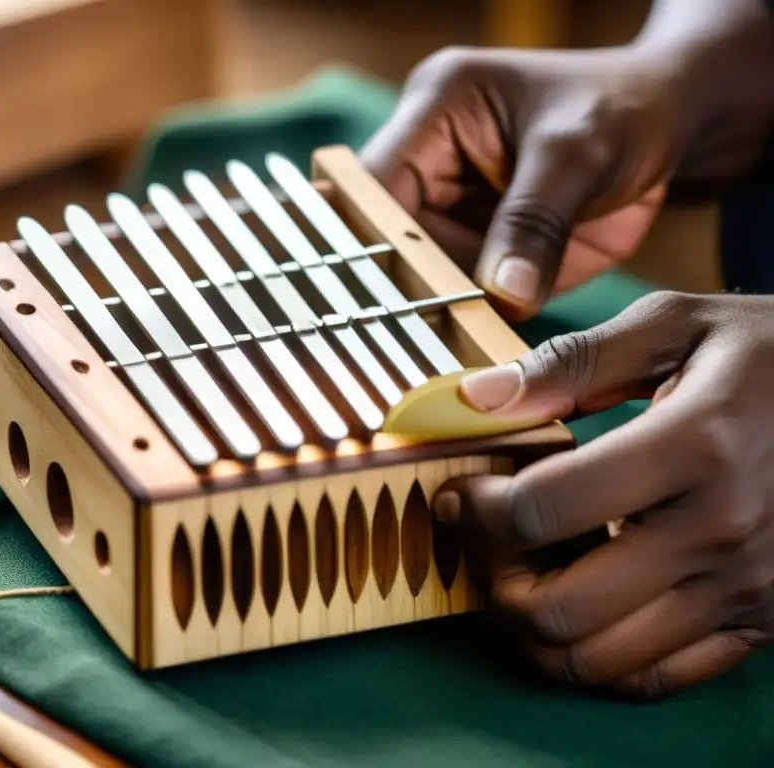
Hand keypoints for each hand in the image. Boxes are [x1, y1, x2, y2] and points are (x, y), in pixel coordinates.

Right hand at [361, 20, 773, 320]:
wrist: (670, 125)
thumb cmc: (622, 107)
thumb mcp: (578, 153)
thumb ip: (535, 222)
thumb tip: (503, 296)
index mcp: (435, 112)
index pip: (373, 186)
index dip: (366, 242)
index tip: (378, 300)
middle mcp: (430, 163)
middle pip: (387, 238)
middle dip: (399, 290)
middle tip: (407, 346)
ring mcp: (453, 210)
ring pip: (418, 275)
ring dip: (430, 316)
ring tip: (434, 361)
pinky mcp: (480, 249)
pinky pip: (460, 294)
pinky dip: (466, 326)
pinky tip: (470, 356)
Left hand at [434, 290, 773, 699]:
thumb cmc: (770, 355)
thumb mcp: (676, 325)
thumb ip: (571, 362)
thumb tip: (474, 398)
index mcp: (695, 445)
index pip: (541, 508)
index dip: (478, 506)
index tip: (464, 489)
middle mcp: (721, 532)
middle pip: (558, 607)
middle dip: (493, 577)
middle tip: (484, 540)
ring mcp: (746, 589)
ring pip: (596, 661)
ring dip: (534, 627)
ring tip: (526, 573)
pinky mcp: (762, 623)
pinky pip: (654, 679)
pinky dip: (595, 656)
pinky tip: (584, 602)